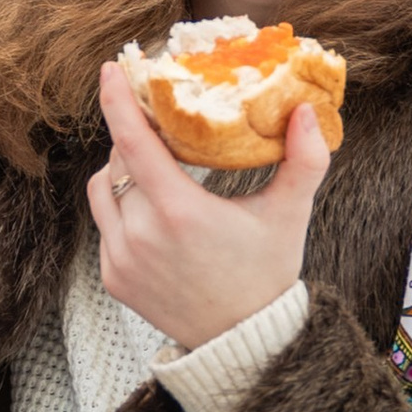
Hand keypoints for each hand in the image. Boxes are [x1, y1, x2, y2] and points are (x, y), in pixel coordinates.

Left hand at [85, 61, 328, 349]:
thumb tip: (308, 112)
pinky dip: (122, 208)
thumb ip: (304, 161)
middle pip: (119, 160)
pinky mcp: (112, 277)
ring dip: (122, 170)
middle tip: (158, 122)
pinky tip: (152, 209)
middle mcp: (140, 234)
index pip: (133, 141)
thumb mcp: (290, 214)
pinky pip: (105, 224)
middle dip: (135, 137)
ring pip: (103, 190)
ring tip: (155, 166)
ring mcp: (120, 258)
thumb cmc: (267, 273)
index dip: (117, 101)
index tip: (112, 70)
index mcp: (179, 211)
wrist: (243, 341)